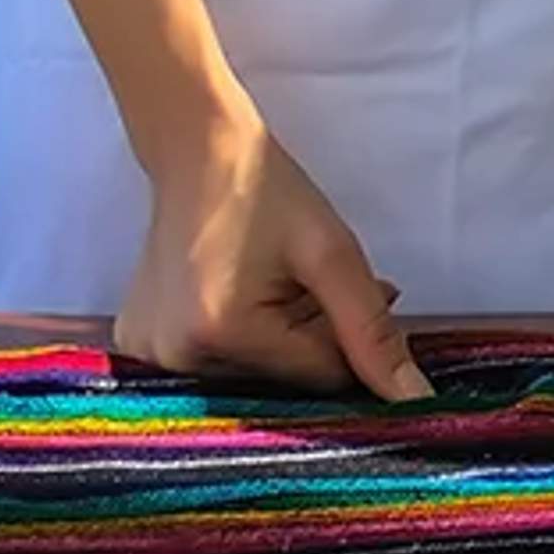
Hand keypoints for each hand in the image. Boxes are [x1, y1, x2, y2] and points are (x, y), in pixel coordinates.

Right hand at [118, 118, 428, 400]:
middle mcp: (173, 359)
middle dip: (315, 337)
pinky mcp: (138, 346)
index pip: (319, 377)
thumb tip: (414, 398)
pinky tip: (242, 291)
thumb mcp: (332, 255)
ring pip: (254, 372)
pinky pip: (216, 361)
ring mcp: (148, 355)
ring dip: (282, 337)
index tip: (365, 294)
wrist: (199, 155)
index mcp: (219, 335)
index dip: (351, 338)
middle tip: (320, 283)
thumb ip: (372, 329)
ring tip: (280, 280)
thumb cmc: (268, 193)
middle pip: (283, 380)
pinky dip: (244, 335)